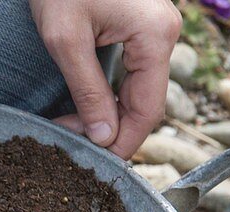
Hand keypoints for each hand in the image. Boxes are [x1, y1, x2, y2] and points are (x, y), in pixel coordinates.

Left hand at [29, 0, 181, 157]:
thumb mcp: (66, 42)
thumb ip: (87, 91)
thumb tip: (103, 136)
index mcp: (155, 37)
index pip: (148, 108)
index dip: (123, 142)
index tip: (96, 164)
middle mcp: (163, 34)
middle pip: (145, 102)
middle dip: (109, 129)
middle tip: (70, 145)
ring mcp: (153, 30)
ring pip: (137, 89)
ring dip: (106, 114)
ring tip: (70, 129)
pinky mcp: (138, 28)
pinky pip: (130, 73)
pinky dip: (107, 95)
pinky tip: (81, 109)